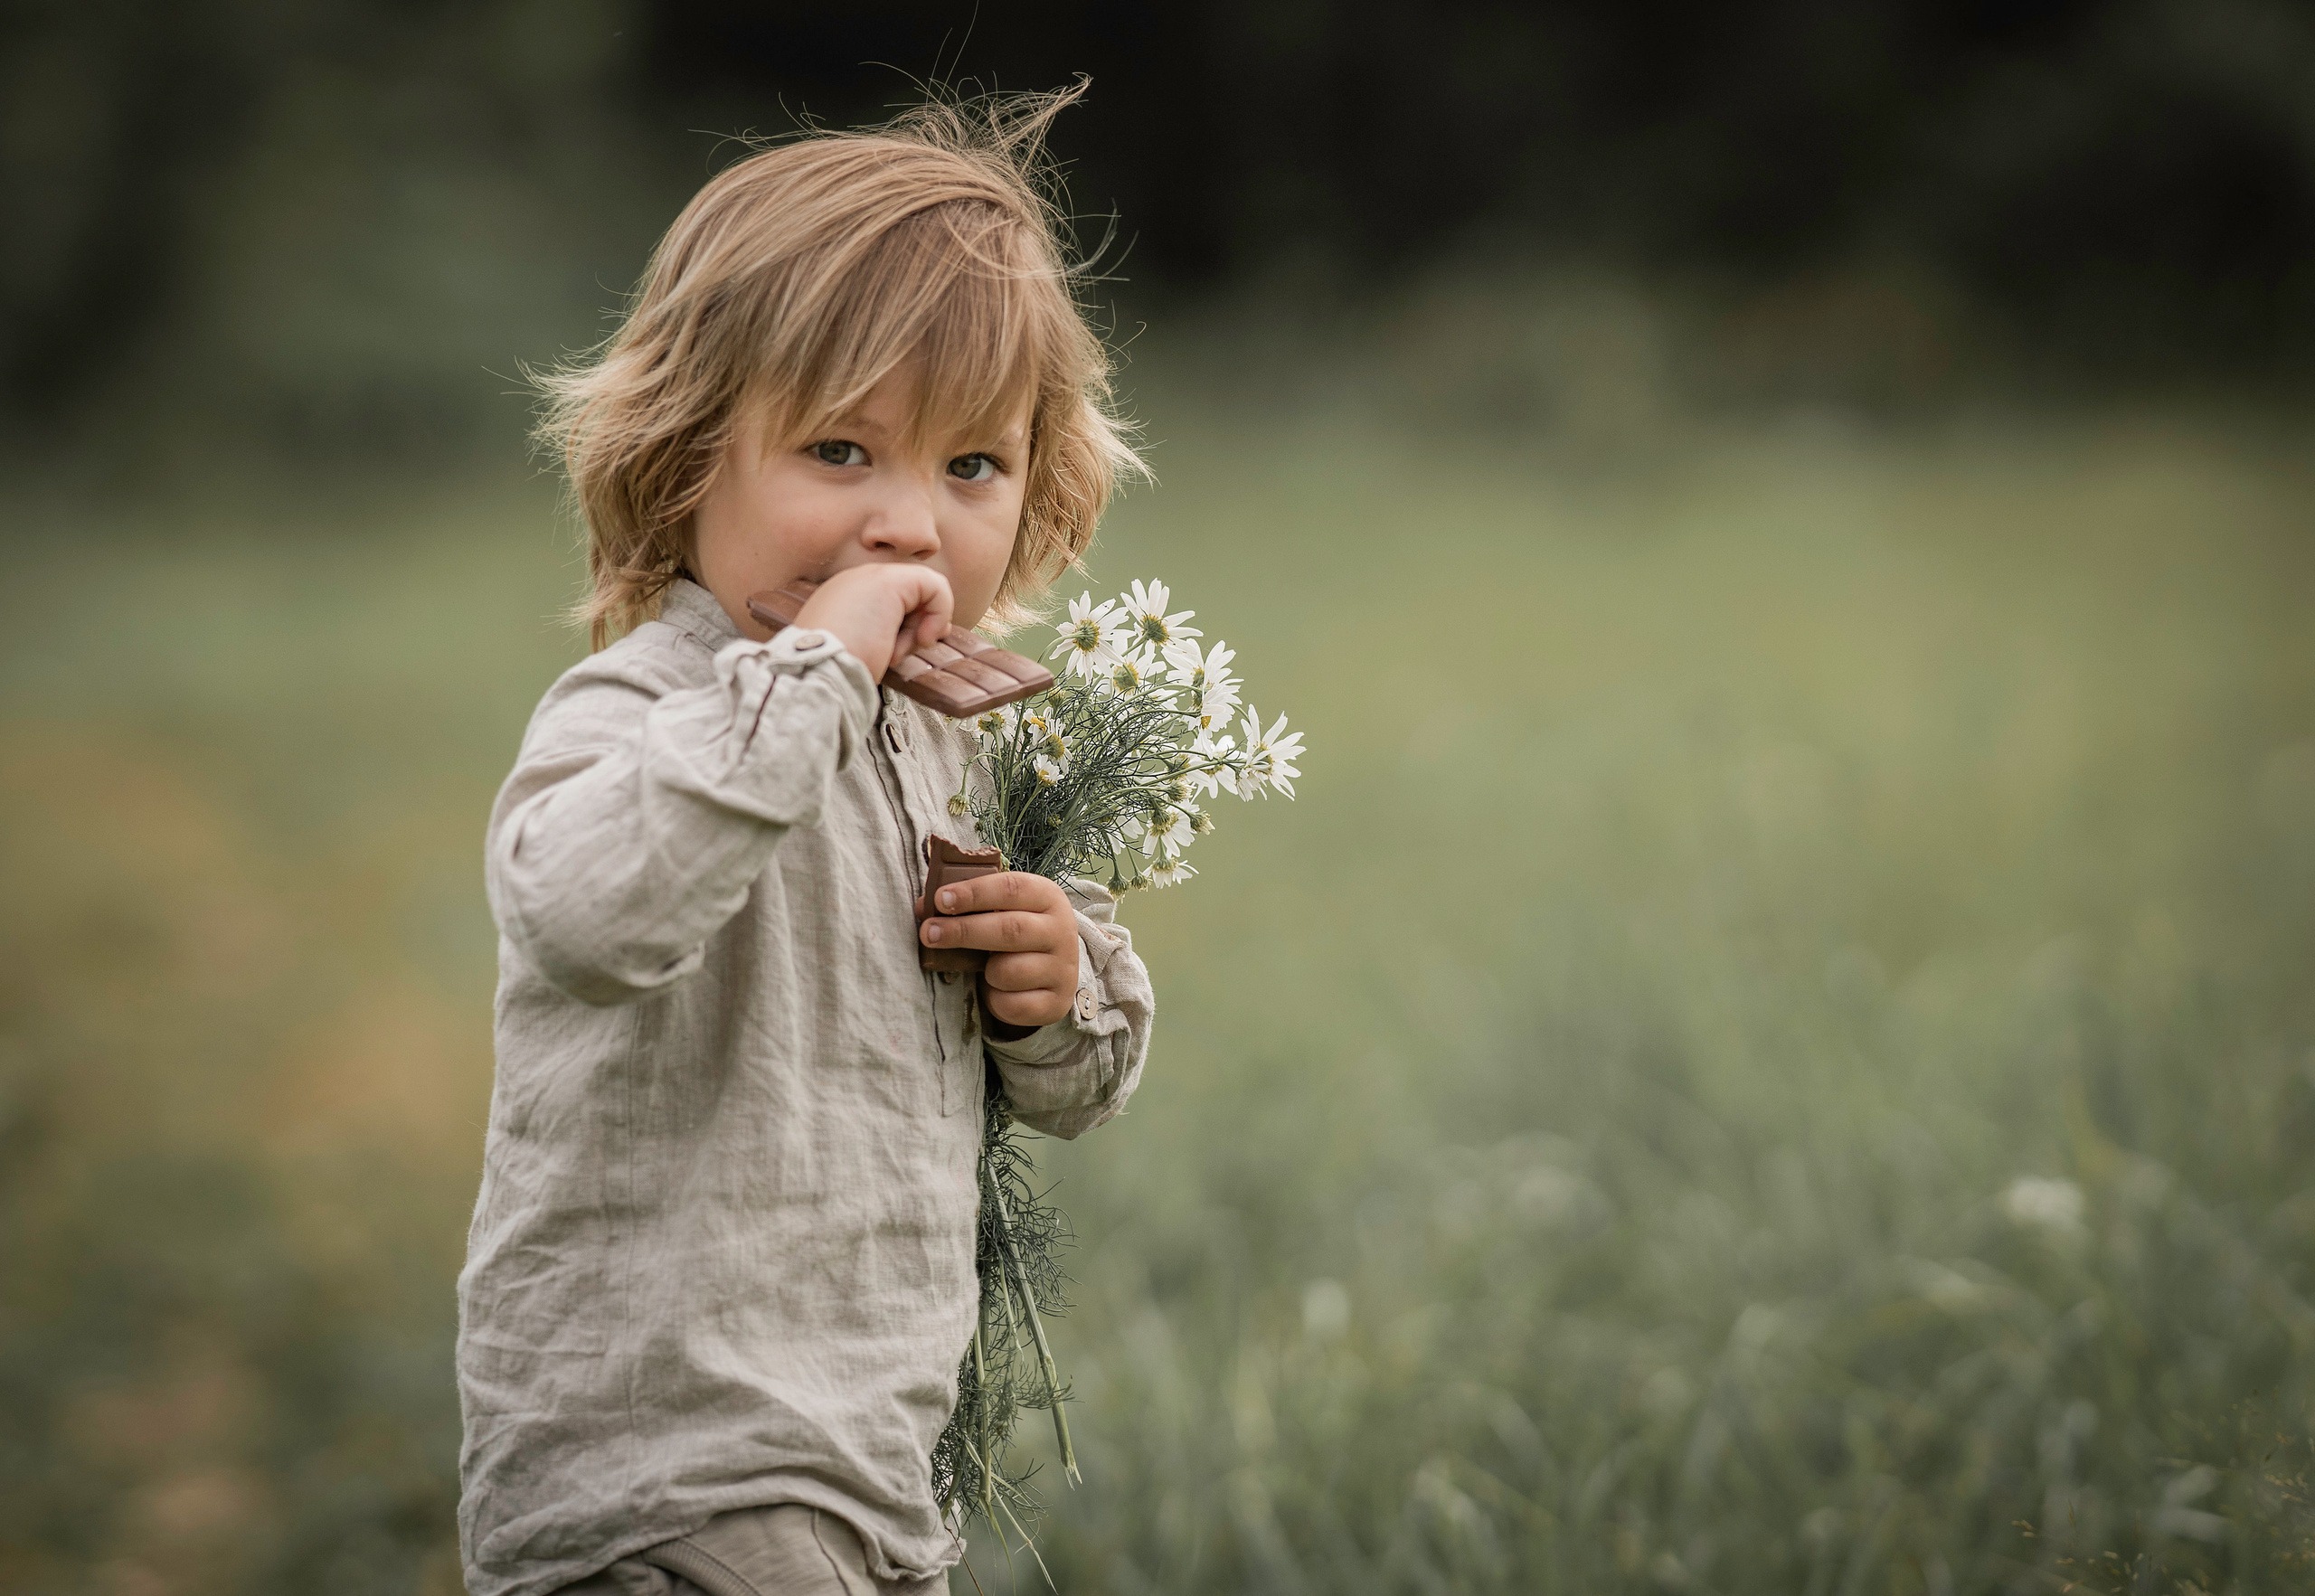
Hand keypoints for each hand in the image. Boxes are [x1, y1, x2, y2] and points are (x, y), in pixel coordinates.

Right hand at [792, 564, 952, 678]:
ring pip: (922, 592)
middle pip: (909, 597)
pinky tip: (923, 637)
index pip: (891, 602)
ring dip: (919, 627)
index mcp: (844, 599)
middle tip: (899, 653)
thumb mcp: (860, 652)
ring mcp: (872, 577)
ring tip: (896, 651)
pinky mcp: (891, 580)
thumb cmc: (833, 672)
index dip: (907, 626)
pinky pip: (936, 585)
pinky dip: (939, 613)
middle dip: (914, 628)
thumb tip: (929, 631)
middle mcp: (857, 581)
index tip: (903, 651)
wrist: (816, 670)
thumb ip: (887, 637)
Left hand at [916, 872, 1079, 1032]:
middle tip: (929, 933)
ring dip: (985, 972)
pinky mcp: (1056, 1002)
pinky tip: (997, 990)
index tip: (940, 900)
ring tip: (983, 968)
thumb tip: (922, 907)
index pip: (1011, 888)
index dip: (974, 893)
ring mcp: (1062, 969)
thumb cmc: (1016, 931)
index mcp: (1048, 897)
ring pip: (1009, 971)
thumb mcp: (1000, 910)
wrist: (1052, 970)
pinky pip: (1013, 1004)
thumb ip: (966, 904)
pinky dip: (995, 1000)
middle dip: (964, 931)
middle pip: (1010, 929)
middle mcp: (1062, 931)